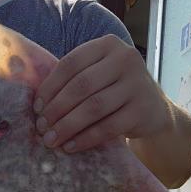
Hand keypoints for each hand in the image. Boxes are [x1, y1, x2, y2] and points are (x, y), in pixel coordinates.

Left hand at [32, 34, 171, 152]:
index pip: (71, 63)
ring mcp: (137, 84)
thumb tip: (37, 103)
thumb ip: (74, 79)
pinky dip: (85, 138)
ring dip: (68, 126)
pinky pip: (108, 127)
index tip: (37, 107)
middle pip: (81, 85)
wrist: (153, 110)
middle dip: (57, 109)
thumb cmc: (115, 91)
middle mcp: (125, 59)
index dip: (50, 86)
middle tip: (41, 127)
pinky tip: (70, 146)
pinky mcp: (142, 110)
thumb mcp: (98, 75)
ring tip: (51, 139)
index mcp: (108, 45)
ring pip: (93, 107)